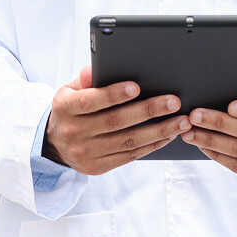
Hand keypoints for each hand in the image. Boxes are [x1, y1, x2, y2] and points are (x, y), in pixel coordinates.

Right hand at [43, 66, 191, 174]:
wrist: (56, 143)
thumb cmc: (72, 108)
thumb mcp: (71, 89)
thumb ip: (86, 78)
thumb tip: (94, 69)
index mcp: (65, 108)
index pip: (90, 101)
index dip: (113, 94)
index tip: (136, 86)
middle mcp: (73, 132)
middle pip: (115, 122)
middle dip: (148, 111)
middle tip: (173, 102)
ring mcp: (86, 153)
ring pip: (127, 142)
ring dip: (158, 131)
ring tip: (181, 121)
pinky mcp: (98, 167)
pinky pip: (130, 156)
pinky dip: (152, 145)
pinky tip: (168, 135)